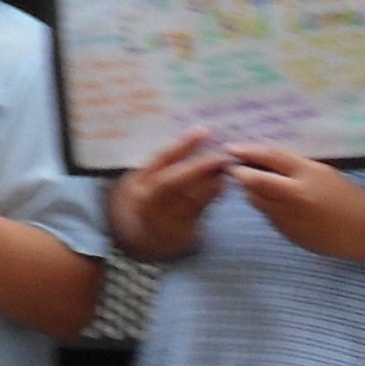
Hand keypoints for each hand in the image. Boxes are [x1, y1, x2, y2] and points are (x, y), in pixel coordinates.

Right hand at [109, 130, 230, 259]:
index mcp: (138, 183)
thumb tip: (200, 133)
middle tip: (221, 155)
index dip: (181, 145)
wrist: (143, 235)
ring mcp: (164, 220)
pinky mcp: (182, 233)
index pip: (159, 160)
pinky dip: (214, 196)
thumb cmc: (151, 196)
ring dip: (212, 182)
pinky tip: (223, 184)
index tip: (203, 130)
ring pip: (190, 199)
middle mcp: (148, 202)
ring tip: (226, 167)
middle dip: (198, 167)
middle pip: (171, 183)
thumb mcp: (148, 178)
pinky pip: (201, 212)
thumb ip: (168, 162)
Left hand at [225, 141, 364, 261]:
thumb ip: (294, 167)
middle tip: (234, 167)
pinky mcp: (288, 234)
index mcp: (309, 175)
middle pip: (254, 182)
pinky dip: (266, 206)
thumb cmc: (349, 197)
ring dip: (251, 191)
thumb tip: (261, 161)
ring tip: (254, 182)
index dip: (248, 152)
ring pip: (257, 201)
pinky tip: (276, 202)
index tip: (232, 148)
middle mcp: (295, 197)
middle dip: (240, 174)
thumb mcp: (324, 173)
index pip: (271, 158)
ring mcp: (290, 218)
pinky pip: (268, 216)